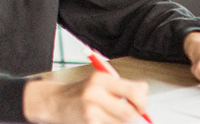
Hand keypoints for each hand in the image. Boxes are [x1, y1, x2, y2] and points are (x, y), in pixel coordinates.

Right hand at [23, 73, 149, 122]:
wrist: (54, 102)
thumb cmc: (82, 92)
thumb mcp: (101, 82)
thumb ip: (123, 88)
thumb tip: (145, 96)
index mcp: (101, 79)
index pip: (135, 91)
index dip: (142, 100)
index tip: (141, 104)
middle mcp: (94, 94)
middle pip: (130, 113)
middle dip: (136, 116)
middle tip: (133, 114)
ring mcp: (89, 112)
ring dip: (123, 122)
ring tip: (114, 116)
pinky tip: (105, 120)